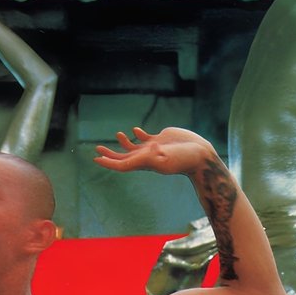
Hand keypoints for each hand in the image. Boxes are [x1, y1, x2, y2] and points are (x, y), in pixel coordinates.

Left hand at [94, 126, 219, 176]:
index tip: (96, 159)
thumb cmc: (183, 160)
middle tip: (97, 149)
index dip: (108, 162)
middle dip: (110, 154)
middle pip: (123, 157)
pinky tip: (135, 130)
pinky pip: (145, 138)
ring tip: (118, 135)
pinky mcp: (161, 140)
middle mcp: (146, 156)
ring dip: (124, 142)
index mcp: (144, 162)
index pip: (121, 164)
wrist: (199, 155)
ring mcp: (153, 148)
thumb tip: (146, 149)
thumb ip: (153, 155)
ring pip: (134, 147)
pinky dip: (138, 134)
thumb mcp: (166, 159)